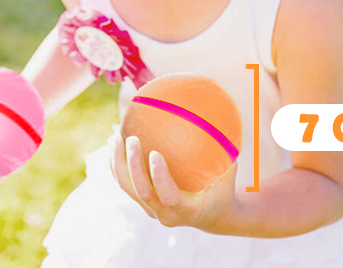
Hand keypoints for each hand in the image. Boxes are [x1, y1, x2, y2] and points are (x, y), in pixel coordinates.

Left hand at [109, 133, 236, 231]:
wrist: (211, 216)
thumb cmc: (222, 191)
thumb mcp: (228, 176)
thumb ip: (225, 156)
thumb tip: (222, 126)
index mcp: (186, 210)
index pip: (168, 196)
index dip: (159, 177)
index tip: (155, 153)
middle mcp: (164, 213)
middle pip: (142, 191)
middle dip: (133, 165)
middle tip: (131, 138)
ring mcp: (150, 208)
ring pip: (127, 187)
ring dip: (118, 162)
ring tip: (115, 136)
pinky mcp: (141, 202)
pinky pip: (123, 183)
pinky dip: (116, 163)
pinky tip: (113, 141)